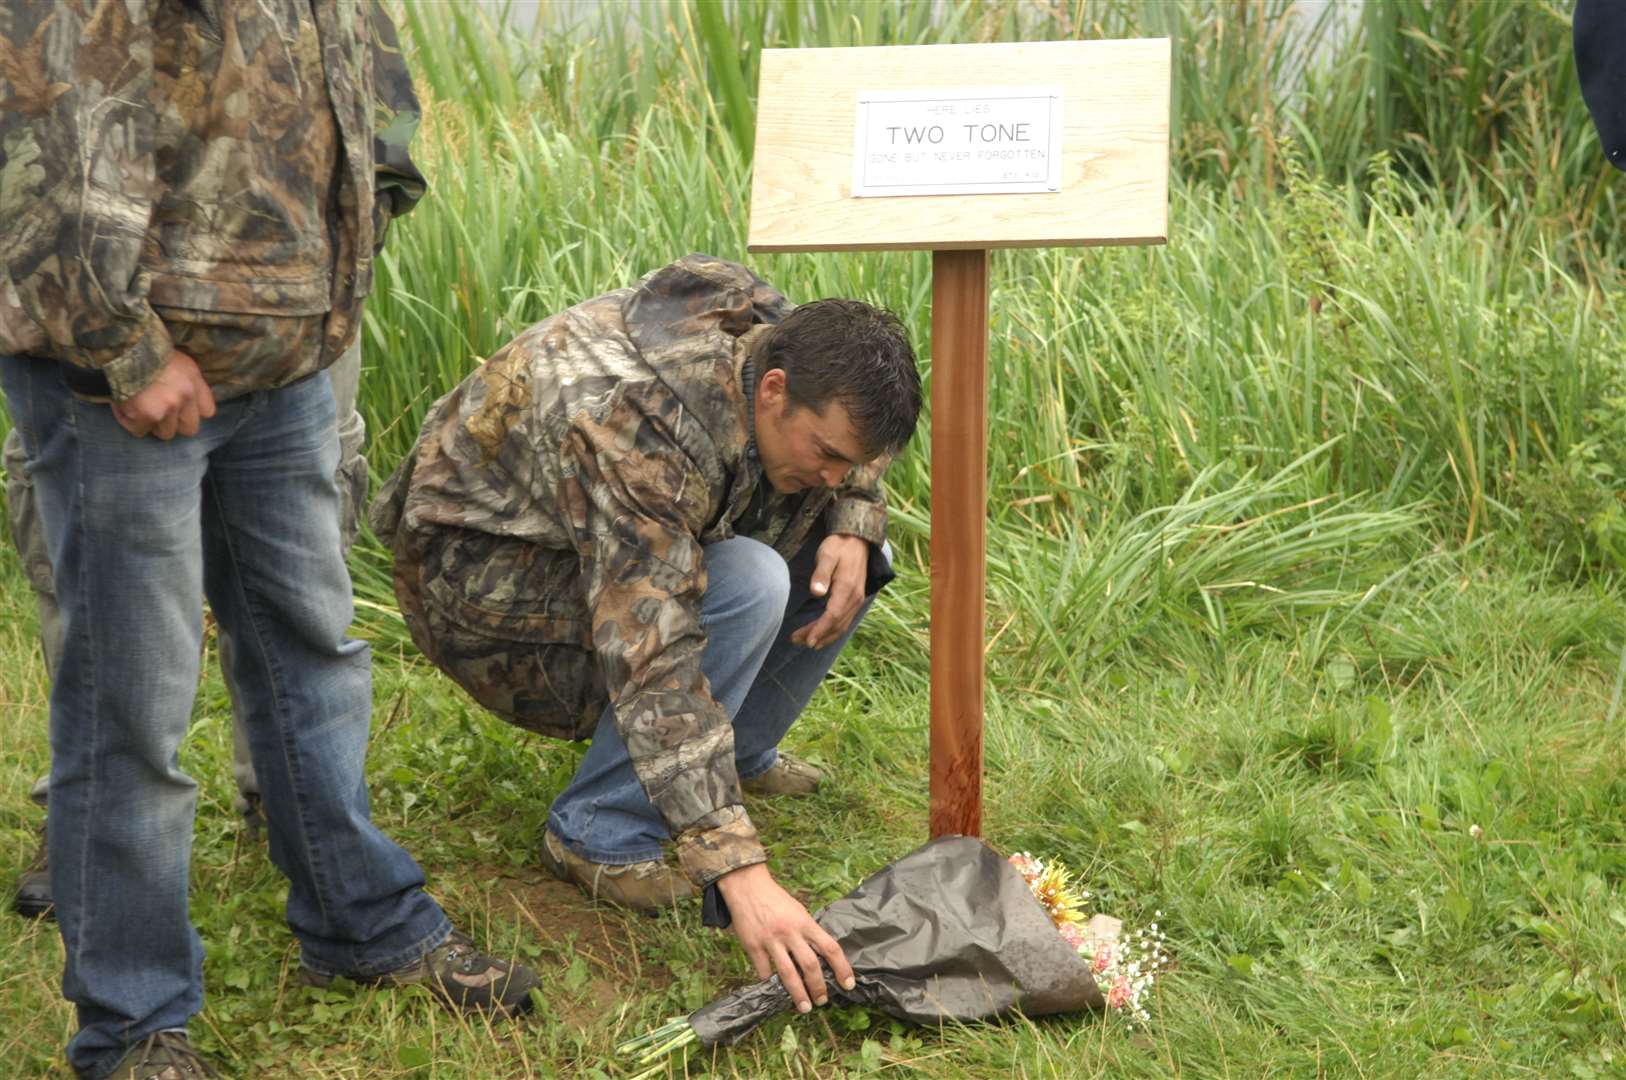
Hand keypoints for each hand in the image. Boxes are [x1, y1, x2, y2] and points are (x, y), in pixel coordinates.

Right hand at [112, 349, 215, 439]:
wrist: (121, 348)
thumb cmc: (145, 351)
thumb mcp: (176, 361)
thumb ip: (186, 382)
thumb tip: (183, 403)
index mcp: (193, 381)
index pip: (207, 411)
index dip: (191, 413)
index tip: (180, 410)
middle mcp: (185, 396)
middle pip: (189, 428)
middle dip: (174, 424)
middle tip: (158, 415)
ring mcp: (168, 407)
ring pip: (166, 433)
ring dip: (152, 425)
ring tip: (139, 410)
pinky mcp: (147, 415)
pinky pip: (139, 430)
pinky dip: (129, 423)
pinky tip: (123, 408)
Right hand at [717, 863, 854, 1011]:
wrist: (747, 887)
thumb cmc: (776, 900)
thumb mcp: (798, 911)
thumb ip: (808, 932)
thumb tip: (821, 957)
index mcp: (805, 923)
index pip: (830, 948)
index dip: (842, 968)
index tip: (848, 984)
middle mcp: (790, 932)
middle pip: (810, 965)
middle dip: (818, 987)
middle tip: (822, 1001)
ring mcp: (771, 940)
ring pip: (788, 973)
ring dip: (798, 993)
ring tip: (804, 1007)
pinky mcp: (753, 946)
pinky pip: (763, 970)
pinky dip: (769, 981)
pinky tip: (773, 986)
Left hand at [790, 533, 867, 648]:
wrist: (857, 540)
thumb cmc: (838, 546)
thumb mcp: (826, 555)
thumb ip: (821, 574)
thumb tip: (816, 592)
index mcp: (847, 589)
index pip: (833, 615)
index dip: (819, 629)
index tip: (807, 639)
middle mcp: (855, 598)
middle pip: (836, 624)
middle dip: (817, 636)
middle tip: (796, 641)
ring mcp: (857, 600)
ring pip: (841, 626)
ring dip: (824, 636)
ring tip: (805, 642)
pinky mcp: (855, 600)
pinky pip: (845, 621)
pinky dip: (833, 631)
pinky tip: (822, 635)